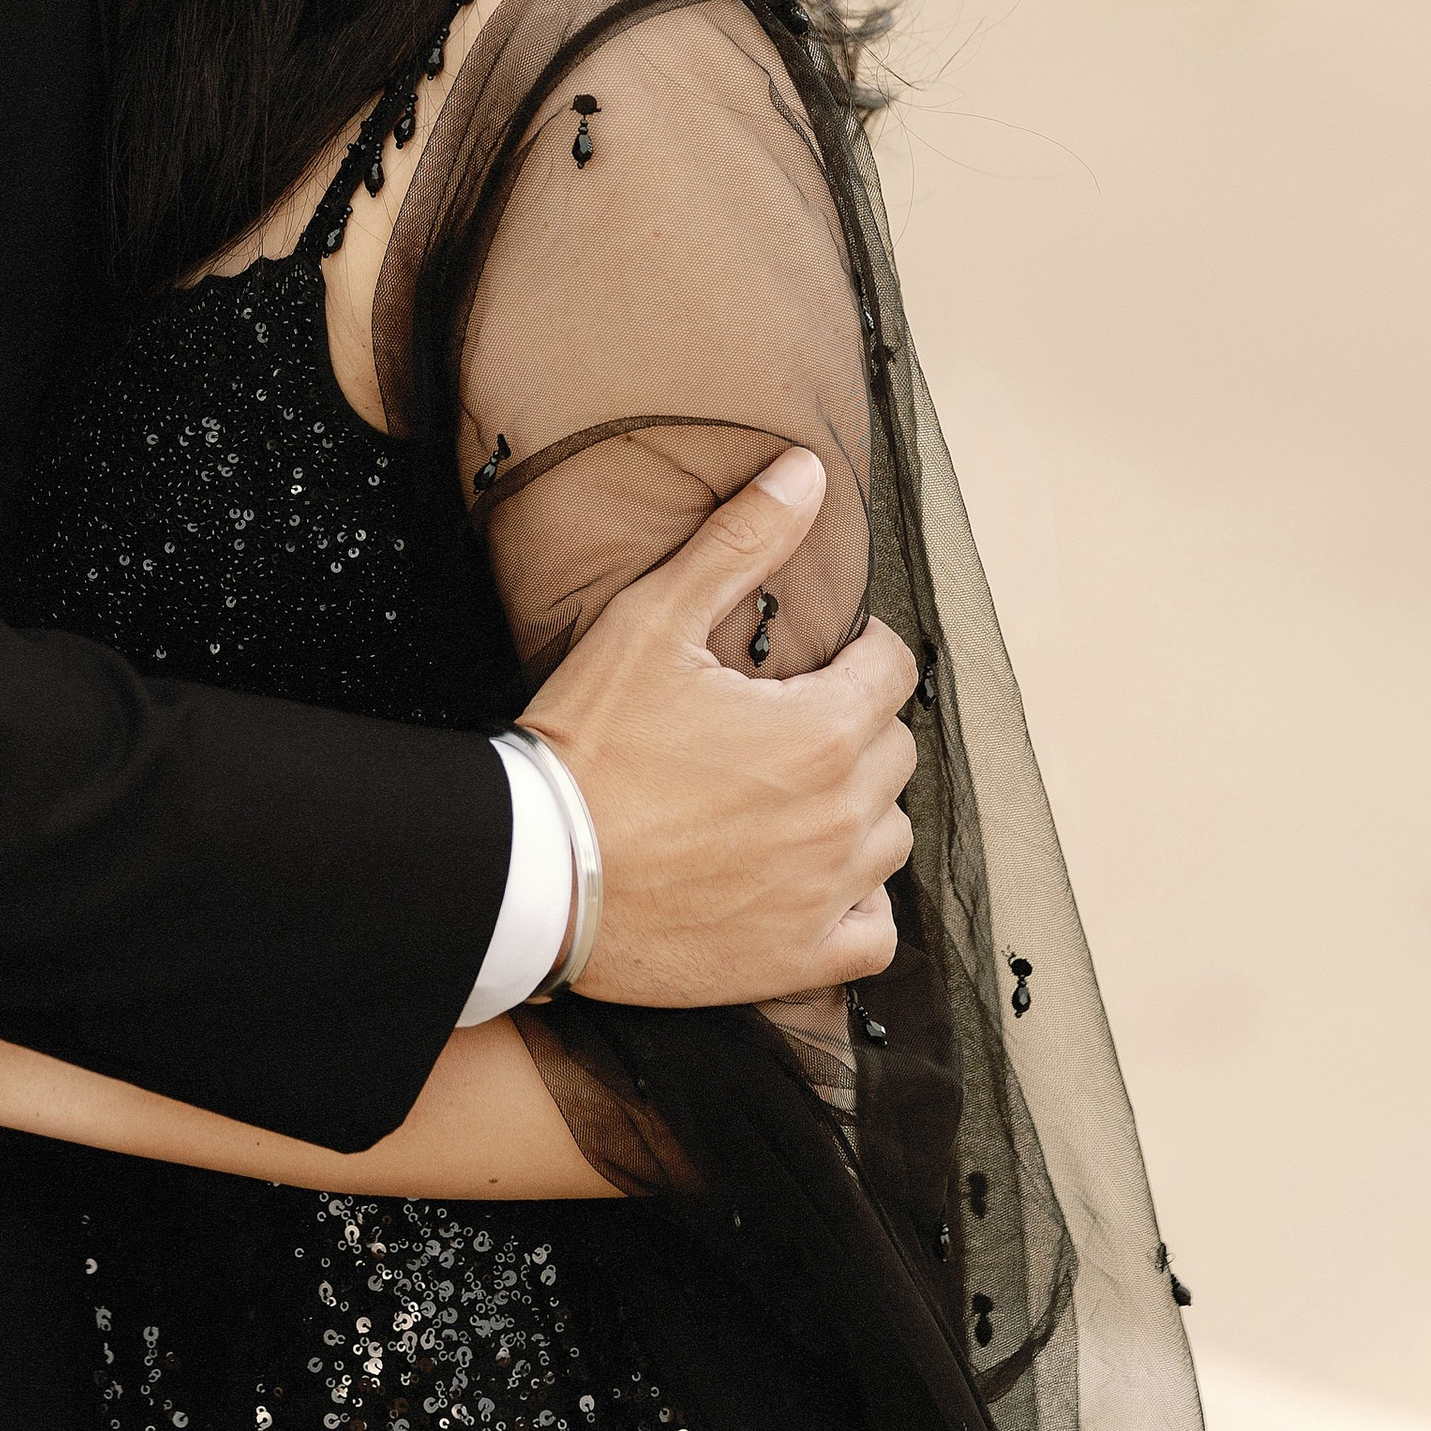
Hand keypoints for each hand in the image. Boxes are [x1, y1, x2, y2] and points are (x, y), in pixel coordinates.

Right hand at [521, 450, 917, 1006]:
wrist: (535, 868)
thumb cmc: (591, 741)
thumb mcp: (654, 619)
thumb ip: (740, 542)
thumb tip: (809, 472)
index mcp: (822, 729)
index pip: (894, 670)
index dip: (861, 650)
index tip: (823, 656)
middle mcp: (842, 814)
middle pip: (895, 750)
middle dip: (856, 723)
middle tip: (790, 720)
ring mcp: (824, 893)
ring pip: (890, 836)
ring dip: (858, 809)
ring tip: (795, 794)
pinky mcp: (796, 958)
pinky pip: (876, 932)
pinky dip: (860, 904)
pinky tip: (814, 879)